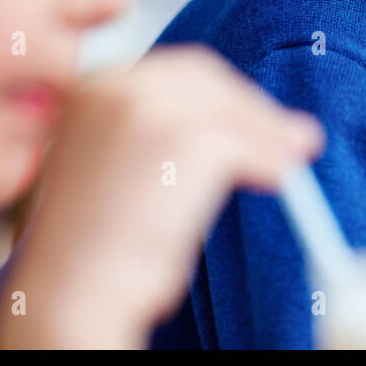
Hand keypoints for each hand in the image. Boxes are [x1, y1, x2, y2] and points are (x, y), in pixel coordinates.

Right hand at [0, 45, 323, 347]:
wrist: (71, 294)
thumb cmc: (97, 247)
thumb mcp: (120, 166)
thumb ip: (167, 130)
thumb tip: (247, 119)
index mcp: (93, 86)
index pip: (178, 71)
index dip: (226, 94)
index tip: (256, 118)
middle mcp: (113, 86)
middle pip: (208, 79)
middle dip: (253, 110)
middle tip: (294, 136)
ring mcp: (145, 108)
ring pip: (228, 112)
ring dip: (270, 136)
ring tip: (294, 161)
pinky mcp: (179, 140)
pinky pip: (243, 145)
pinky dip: (270, 161)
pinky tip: (281, 181)